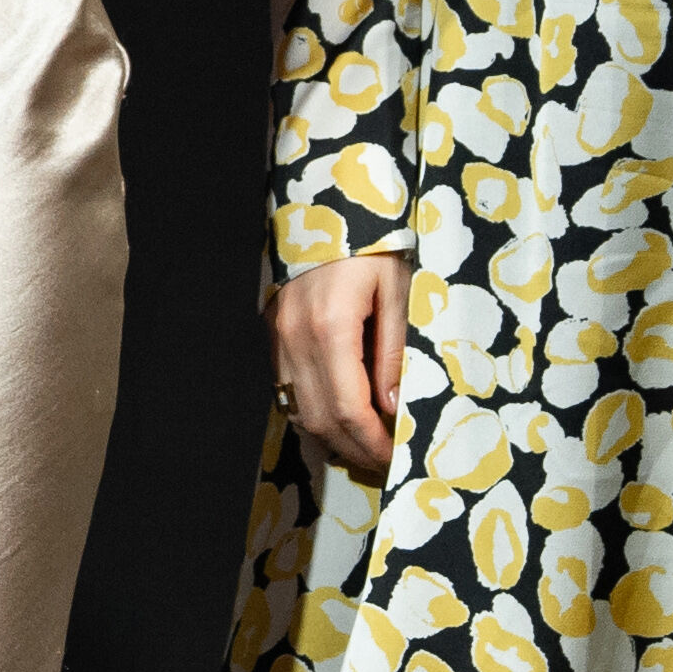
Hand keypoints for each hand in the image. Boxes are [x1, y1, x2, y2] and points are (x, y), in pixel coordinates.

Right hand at [266, 256, 407, 480]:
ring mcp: (278, 338)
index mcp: (330, 328)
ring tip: (365, 447)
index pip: (350, 409)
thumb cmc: (372, 244)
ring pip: (299, 410)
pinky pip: (288, 390)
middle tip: (385, 463)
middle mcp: (295, 339)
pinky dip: (314, 413)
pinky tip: (339, 419)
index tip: (396, 458)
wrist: (325, 208)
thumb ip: (396, 351)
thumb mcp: (399, 291)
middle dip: (354, 449)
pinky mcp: (273, 334)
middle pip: (321, 419)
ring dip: (332, 437)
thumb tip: (394, 407)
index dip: (373, 443)